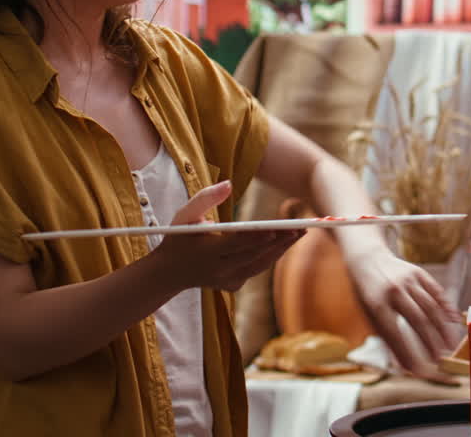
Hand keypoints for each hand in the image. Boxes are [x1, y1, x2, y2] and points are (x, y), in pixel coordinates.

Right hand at [158, 181, 303, 292]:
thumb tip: (229, 184)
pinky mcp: (233, 286)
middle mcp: (218, 271)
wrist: (169, 274)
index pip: (235, 246)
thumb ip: (205, 197)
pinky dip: (271, 255)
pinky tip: (286, 242)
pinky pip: (257, 269)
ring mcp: (227, 281)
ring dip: (281, 249)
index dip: (255, 239)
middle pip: (253, 254)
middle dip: (278, 241)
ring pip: (260, 264)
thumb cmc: (178, 237)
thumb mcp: (185, 215)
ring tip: (301, 232)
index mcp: (206, 253)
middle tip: (301, 226)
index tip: (275, 229)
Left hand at [344, 245, 459, 380]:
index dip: (407, 352)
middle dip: (429, 342)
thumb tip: (400, 366)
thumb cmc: (366, 293)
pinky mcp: (418, 272)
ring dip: (441, 328)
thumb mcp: (368, 314)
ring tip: (449, 346)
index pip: (395, 333)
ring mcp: (408, 279)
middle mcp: (394, 290)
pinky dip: (446, 306)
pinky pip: (436, 291)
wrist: (367, 258)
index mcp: (377, 304)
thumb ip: (383, 337)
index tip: (417, 370)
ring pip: (430, 306)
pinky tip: (454, 321)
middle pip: (418, 319)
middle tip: (439, 360)